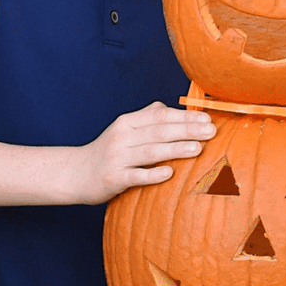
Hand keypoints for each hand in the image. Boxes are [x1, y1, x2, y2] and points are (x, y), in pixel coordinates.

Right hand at [81, 101, 213, 202]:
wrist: (74, 173)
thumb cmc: (107, 152)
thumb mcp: (123, 129)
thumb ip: (145, 117)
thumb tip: (168, 106)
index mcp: (128, 122)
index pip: (160, 116)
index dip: (185, 117)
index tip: (207, 119)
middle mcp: (122, 136)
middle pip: (158, 131)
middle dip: (187, 130)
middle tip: (211, 132)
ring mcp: (117, 158)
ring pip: (150, 151)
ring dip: (175, 149)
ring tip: (198, 149)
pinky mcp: (113, 178)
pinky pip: (135, 176)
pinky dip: (152, 174)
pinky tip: (170, 173)